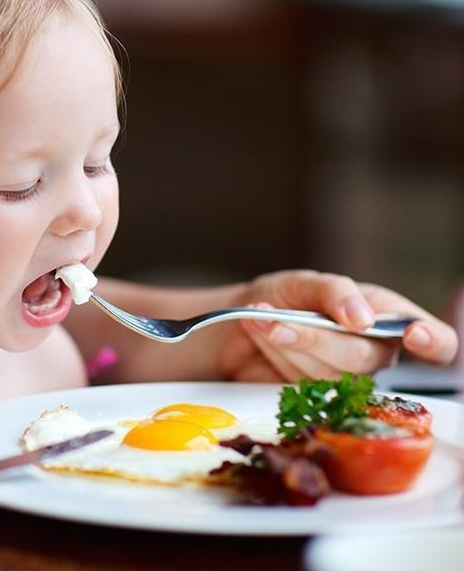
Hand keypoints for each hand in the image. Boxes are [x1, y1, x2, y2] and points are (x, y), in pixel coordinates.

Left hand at [217, 270, 457, 381]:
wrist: (242, 320)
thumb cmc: (284, 298)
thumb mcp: (305, 282)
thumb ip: (335, 292)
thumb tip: (362, 317)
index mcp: (386, 317)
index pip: (437, 341)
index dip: (434, 341)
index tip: (413, 335)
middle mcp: (373, 351)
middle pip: (364, 357)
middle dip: (317, 337)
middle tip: (281, 322)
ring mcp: (346, 378)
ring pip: (328, 374)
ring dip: (290, 344)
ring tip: (266, 321)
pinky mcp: (316, 397)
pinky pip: (302, 385)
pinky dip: (277, 356)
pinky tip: (265, 336)